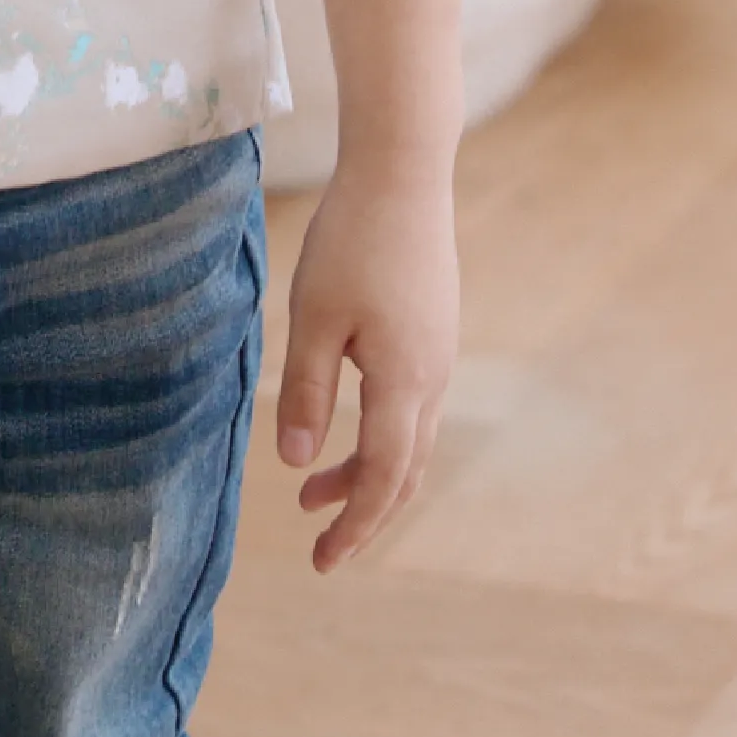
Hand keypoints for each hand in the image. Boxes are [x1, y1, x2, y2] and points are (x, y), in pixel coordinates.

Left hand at [276, 161, 457, 568]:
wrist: (404, 175)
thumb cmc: (352, 242)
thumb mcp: (315, 318)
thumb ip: (309, 393)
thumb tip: (297, 464)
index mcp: (405, 384)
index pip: (384, 478)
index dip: (354, 525)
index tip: (321, 560)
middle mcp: (433, 380)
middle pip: (404, 471)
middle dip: (362, 512)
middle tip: (317, 540)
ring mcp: (438, 356)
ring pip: (410, 440)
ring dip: (366, 472)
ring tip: (311, 488)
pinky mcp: (433, 334)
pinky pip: (412, 407)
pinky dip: (380, 435)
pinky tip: (346, 422)